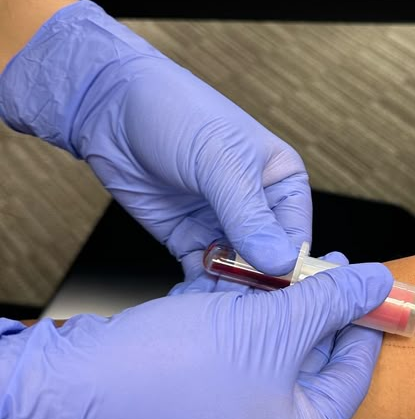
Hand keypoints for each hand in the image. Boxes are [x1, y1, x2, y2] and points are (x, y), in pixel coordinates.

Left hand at [0, 0, 309, 279]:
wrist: (112, 108)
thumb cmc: (178, 115)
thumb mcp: (220, 162)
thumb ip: (248, 216)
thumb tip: (281, 262)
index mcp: (282, 183)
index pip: (297, 237)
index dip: (289, 268)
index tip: (273, 293)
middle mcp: (258, 209)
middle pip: (269, 263)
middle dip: (255, 287)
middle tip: (236, 307)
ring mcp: (223, 226)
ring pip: (236, 275)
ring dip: (225, 293)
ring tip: (210, 310)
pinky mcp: (189, 240)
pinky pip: (203, 275)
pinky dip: (198, 293)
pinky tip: (189, 305)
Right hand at [0, 262, 393, 418]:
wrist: (74, 387)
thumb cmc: (174, 372)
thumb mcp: (272, 326)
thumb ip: (331, 301)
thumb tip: (377, 283)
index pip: (350, 380)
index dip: (362, 325)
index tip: (369, 289)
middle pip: (306, 365)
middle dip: (311, 308)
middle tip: (322, 266)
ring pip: (263, 353)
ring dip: (268, 306)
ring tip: (271, 265)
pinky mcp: (186, 403)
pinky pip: (225, 355)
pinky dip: (230, 318)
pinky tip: (227, 282)